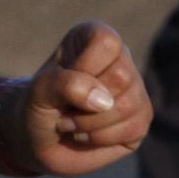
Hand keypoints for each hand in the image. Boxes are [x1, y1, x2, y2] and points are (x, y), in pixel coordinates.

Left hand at [15, 20, 151, 177]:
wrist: (38, 138)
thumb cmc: (39, 106)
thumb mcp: (40, 91)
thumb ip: (65, 84)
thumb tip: (103, 101)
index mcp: (97, 39)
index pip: (106, 42)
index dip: (84, 67)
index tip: (63, 78)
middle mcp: (121, 61)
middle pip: (121, 77)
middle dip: (84, 102)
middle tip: (64, 107)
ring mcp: (135, 91)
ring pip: (128, 105)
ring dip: (89, 123)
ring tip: (72, 123)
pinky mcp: (140, 120)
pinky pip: (133, 128)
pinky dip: (100, 138)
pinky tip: (86, 134)